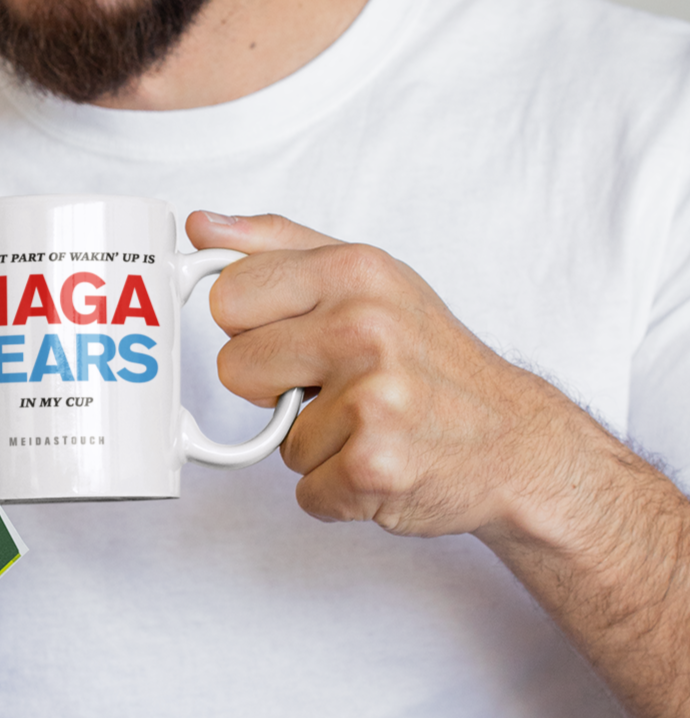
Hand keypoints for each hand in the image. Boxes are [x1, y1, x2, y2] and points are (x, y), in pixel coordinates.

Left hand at [186, 210, 578, 540]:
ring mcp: (371, 400)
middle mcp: (364, 329)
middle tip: (332, 385)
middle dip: (273, 388)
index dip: (252, 328)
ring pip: (274, 439)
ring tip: (369, 423)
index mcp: (354, 271)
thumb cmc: (431, 358)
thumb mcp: (367, 278)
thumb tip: (202, 227)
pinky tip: (382, 461)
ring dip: (314, 443)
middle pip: (234, 369)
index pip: (227, 297)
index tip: (294, 337)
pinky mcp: (373, 467)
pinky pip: (305, 489)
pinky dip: (337, 489)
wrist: (515, 440)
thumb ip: (278, 245)